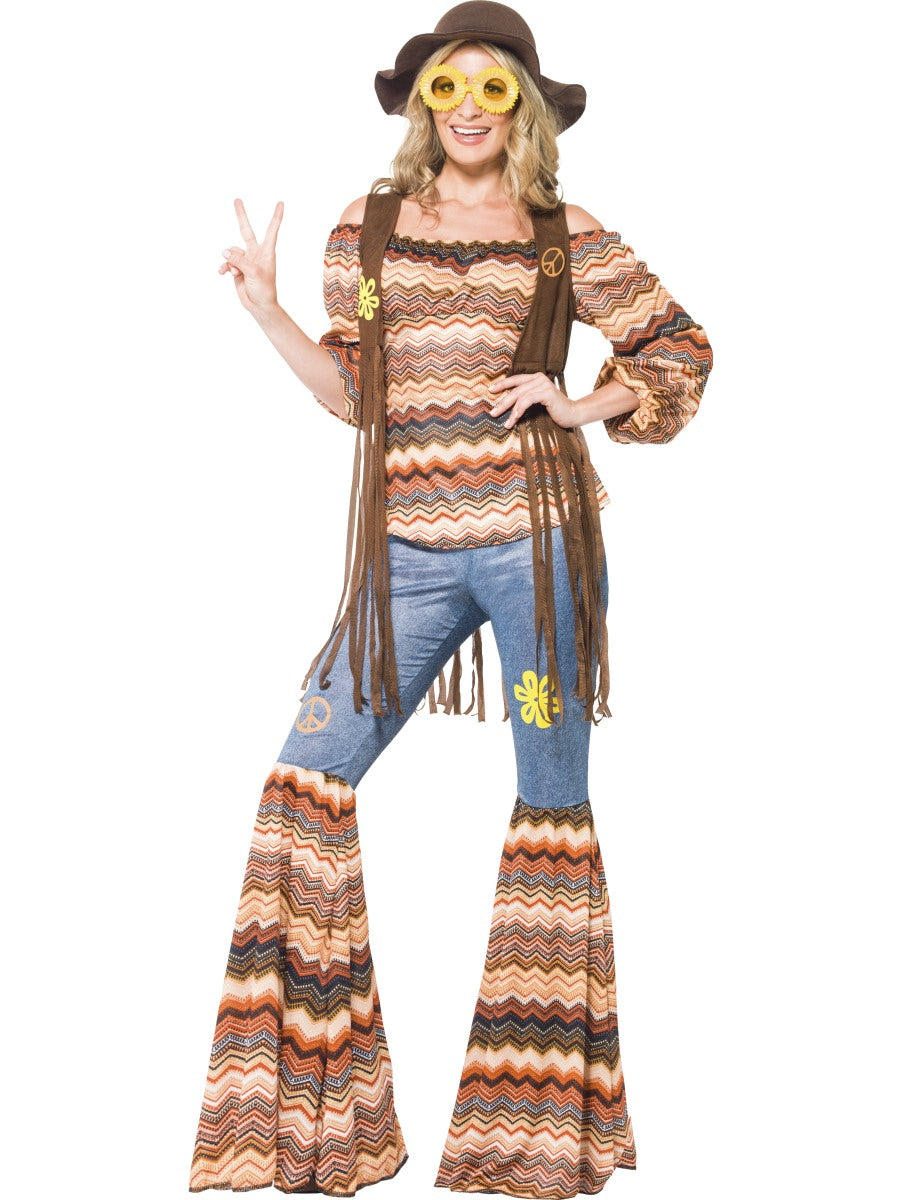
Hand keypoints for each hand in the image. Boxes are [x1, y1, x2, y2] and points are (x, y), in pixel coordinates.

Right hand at [218, 198, 282, 314]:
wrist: (259, 306)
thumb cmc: (264, 290)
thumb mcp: (253, 273)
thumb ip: (239, 260)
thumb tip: (224, 252)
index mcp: (266, 252)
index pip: (271, 230)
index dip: (276, 217)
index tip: (281, 204)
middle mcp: (255, 253)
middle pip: (246, 230)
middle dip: (241, 216)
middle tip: (237, 199)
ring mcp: (246, 260)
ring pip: (231, 252)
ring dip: (230, 261)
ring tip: (235, 273)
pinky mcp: (237, 268)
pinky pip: (227, 263)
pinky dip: (224, 267)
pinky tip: (222, 273)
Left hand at [487, 372, 580, 428]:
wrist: (573, 415)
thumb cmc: (554, 411)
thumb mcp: (537, 404)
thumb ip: (525, 400)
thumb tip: (507, 406)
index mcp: (535, 378)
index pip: (515, 380)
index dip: (502, 385)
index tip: (490, 390)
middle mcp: (539, 378)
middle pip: (515, 389)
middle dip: (502, 402)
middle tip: (493, 412)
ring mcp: (543, 384)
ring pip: (520, 396)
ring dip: (510, 411)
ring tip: (505, 423)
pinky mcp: (547, 393)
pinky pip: (527, 400)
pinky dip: (519, 410)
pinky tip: (514, 419)